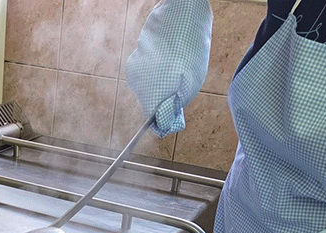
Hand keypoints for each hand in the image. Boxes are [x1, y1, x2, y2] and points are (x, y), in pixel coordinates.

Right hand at [125, 0, 211, 136]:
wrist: (179, 15)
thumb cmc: (189, 50)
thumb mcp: (190, 84)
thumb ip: (175, 107)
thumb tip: (165, 123)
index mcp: (150, 95)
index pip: (154, 121)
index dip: (165, 120)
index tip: (175, 115)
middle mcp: (137, 86)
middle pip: (151, 103)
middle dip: (165, 99)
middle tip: (181, 84)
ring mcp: (134, 71)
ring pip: (148, 88)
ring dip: (161, 84)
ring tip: (175, 68)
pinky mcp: (134, 59)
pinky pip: (146, 75)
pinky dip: (156, 72)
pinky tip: (168, 59)